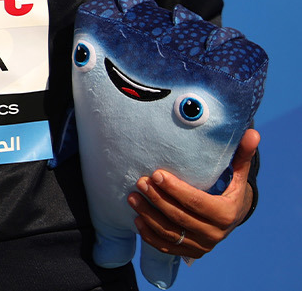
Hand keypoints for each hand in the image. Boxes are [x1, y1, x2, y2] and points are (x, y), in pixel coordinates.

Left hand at [128, 128, 259, 258]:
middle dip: (157, 199)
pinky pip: (168, 247)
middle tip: (139, 182)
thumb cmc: (231, 188)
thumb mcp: (238, 173)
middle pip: (180, 217)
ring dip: (148, 216)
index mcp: (227, 213)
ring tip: (132, 198)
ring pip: (171, 233)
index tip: (156, 174)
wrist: (234, 216)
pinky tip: (137, 220)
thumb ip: (241, 155)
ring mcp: (203, 245)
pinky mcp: (191, 252)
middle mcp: (216, 233)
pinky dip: (151, 235)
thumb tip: (252, 133)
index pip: (197, 202)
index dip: (175, 189)